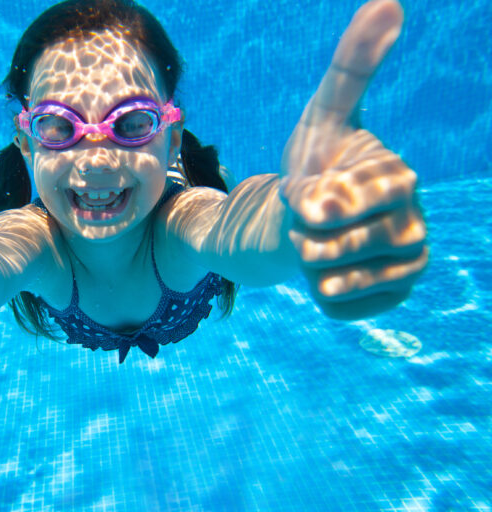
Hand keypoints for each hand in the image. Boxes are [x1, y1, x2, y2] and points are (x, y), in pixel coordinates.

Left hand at [280, 0, 427, 319]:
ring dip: (307, 261)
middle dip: (300, 232)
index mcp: (399, 178)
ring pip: (332, 280)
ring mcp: (406, 266)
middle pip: (329, 247)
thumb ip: (352, 67)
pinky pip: (335, 306)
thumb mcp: (323, 114)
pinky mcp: (391, 300)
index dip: (307, 201)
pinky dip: (316, 290)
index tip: (305, 192)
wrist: (306, 216)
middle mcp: (414, 224)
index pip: (339, 204)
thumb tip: (389, 1)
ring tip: (320, 241)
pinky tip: (330, 270)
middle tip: (311, 217)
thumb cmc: (316, 162)